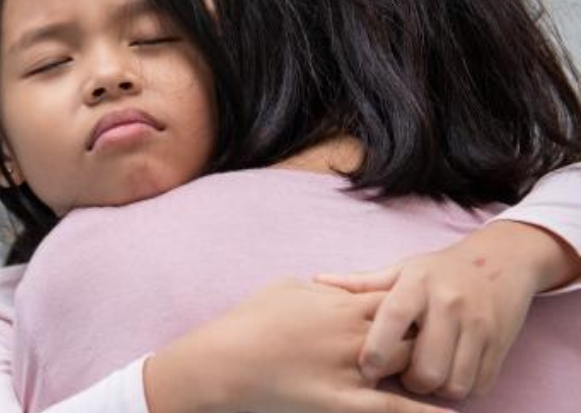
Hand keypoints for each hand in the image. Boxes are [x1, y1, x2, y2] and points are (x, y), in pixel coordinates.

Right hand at [144, 279, 456, 412]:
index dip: (415, 304)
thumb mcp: (285, 288)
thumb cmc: (250, 322)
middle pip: (414, 330)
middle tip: (448, 340)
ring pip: (411, 365)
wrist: (225, 361)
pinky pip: (394, 408)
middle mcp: (355, 334)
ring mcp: (352, 369)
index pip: (398, 297)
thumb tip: (334, 285)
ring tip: (459, 373)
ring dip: (433, 368)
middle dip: (432, 335)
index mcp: (342, 303)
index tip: (428, 309)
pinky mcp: (343, 401)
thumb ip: (320, 287)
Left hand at [315, 220, 575, 399]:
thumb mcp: (401, 269)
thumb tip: (318, 280)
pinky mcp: (501, 344)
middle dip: (411, 381)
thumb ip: (362, 283)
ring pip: (454, 382)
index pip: (393, 319)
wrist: (501, 259)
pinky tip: (451, 373)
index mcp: (418, 284)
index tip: (366, 367)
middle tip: (403, 375)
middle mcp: (450, 304)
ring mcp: (479, 325)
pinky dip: (462, 388)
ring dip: (437, 389)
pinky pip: (479, 384)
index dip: (376, 350)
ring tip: (427, 375)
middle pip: (427, 366)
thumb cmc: (438, 270)